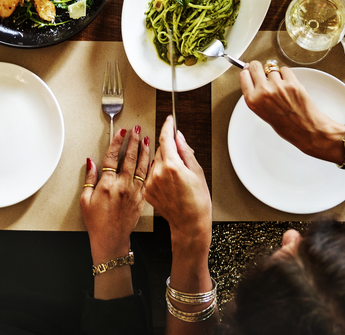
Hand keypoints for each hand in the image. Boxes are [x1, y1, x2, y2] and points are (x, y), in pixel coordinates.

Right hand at [81, 126, 150, 262]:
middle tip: (136, 129)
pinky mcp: (141, 198)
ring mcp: (133, 192)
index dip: (117, 142)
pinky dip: (150, 167)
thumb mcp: (85, 200)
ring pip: (141, 166)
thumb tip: (91, 162)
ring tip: (146, 139)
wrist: (111, 239)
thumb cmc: (97, 222)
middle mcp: (122, 186)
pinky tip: (153, 160)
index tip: (121, 132)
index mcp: (107, 185)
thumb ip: (89, 179)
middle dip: (133, 141)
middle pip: (129, 158)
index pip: (112, 157)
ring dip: (144, 151)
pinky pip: (147, 179)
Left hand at [144, 116, 210, 248]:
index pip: (165, 138)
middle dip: (169, 149)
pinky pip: (151, 174)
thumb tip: (179, 136)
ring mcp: (150, 182)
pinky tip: (169, 185)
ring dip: (163, 163)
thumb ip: (185, 151)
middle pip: (160, 150)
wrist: (189, 224)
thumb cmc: (198, 202)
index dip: (167, 126)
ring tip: (176, 177)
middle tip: (181, 160)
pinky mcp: (147, 191)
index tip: (169, 120)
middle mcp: (158, 173)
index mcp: (172, 166)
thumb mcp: (197, 172)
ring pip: (155, 162)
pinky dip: (158, 174)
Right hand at [239, 61, 344, 162]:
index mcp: (253, 100)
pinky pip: (285, 70)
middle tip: (263, 71)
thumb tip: (254, 79)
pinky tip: (289, 86)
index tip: (250, 69)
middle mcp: (263, 92)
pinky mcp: (291, 83)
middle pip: (255, 66)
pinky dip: (287, 75)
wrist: (306, 129)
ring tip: (282, 87)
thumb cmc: (286, 125)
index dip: (248, 71)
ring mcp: (278, 86)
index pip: (244, 75)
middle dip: (259, 67)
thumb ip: (257, 95)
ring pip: (272, 69)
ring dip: (276, 75)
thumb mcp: (262, 112)